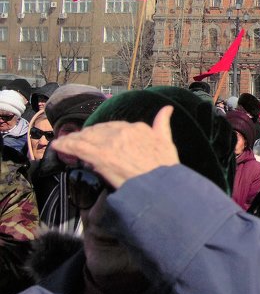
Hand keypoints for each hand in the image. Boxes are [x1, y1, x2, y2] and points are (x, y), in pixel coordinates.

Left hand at [51, 106, 179, 190]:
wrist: (160, 184)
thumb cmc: (165, 166)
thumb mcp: (167, 141)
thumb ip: (162, 124)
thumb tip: (166, 109)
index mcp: (138, 128)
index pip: (114, 126)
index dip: (103, 132)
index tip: (97, 137)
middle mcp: (123, 131)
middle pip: (98, 130)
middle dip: (87, 135)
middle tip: (77, 141)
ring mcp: (111, 143)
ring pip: (87, 137)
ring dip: (74, 139)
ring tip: (64, 143)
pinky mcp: (100, 155)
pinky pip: (79, 146)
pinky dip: (66, 144)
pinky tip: (58, 145)